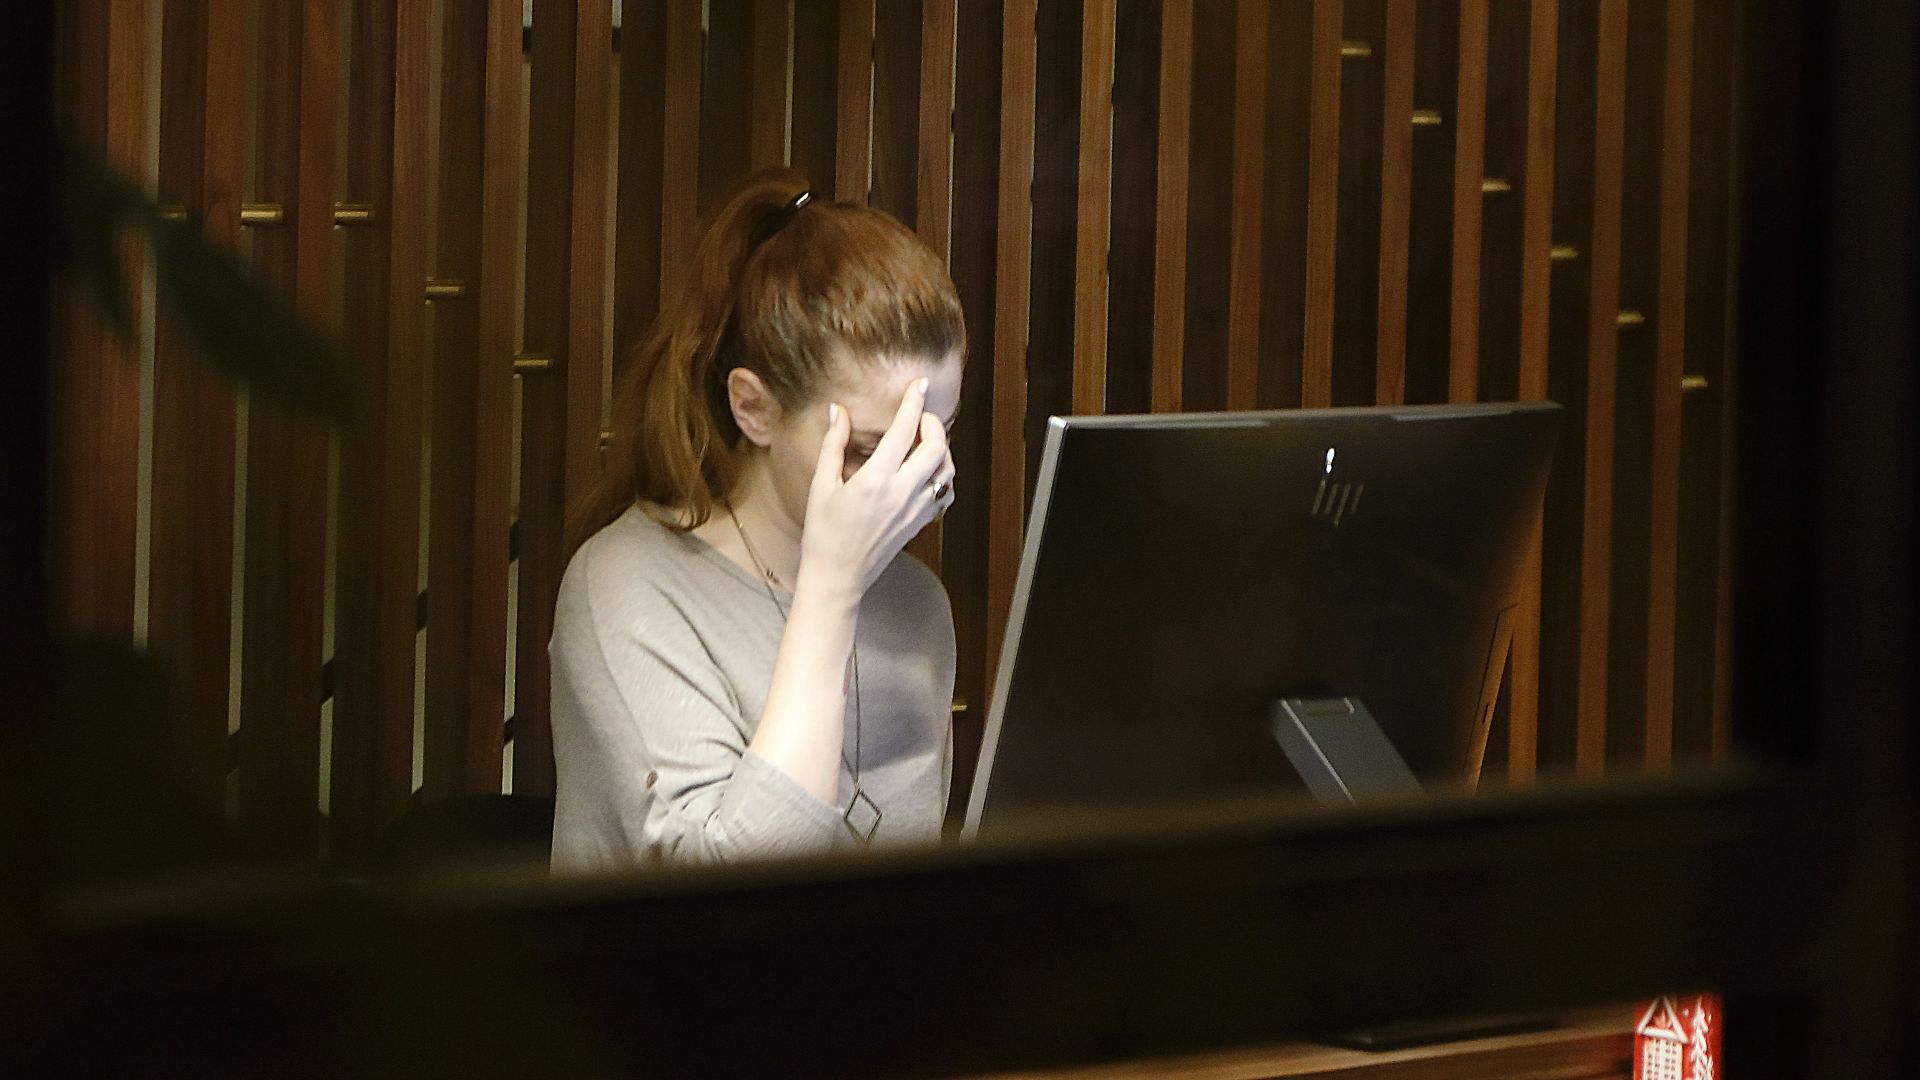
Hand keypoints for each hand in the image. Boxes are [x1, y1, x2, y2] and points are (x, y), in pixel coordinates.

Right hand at [799, 378, 953, 597]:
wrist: (838, 577)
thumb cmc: (823, 533)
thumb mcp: (822, 485)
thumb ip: (833, 444)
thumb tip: (838, 410)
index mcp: (875, 480)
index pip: (904, 430)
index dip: (914, 402)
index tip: (920, 385)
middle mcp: (901, 494)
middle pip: (936, 447)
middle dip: (933, 424)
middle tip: (920, 416)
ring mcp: (915, 511)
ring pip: (946, 471)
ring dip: (942, 449)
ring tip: (924, 441)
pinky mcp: (919, 524)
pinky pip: (944, 494)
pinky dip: (942, 476)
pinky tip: (927, 471)